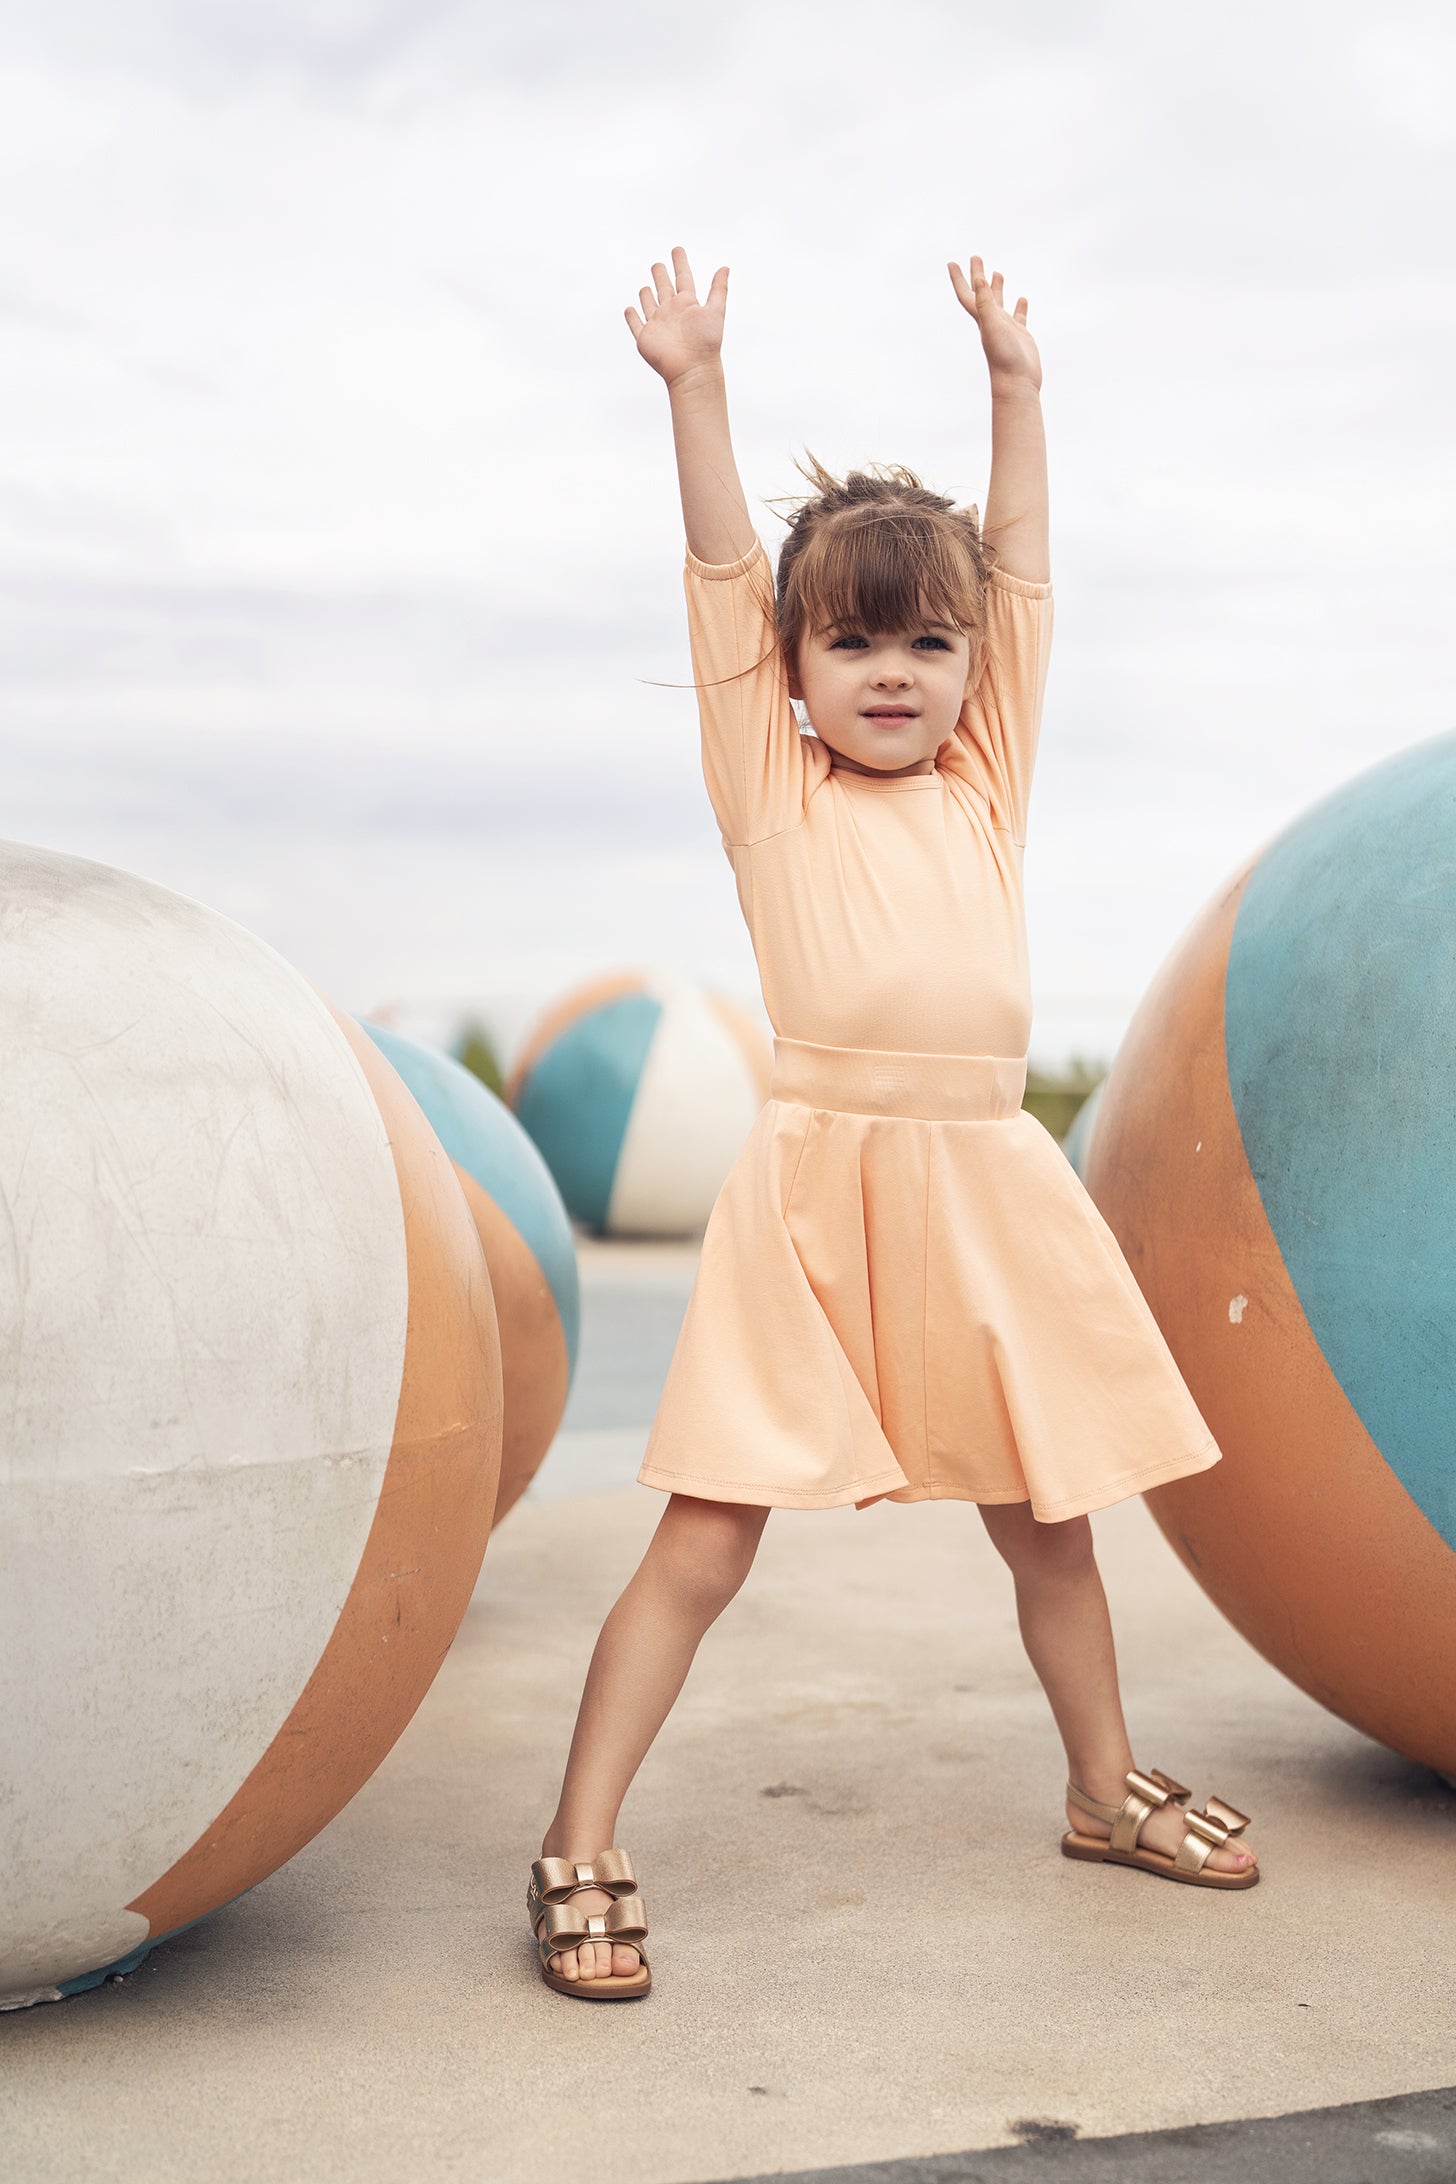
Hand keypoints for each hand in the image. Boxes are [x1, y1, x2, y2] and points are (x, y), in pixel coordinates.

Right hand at [625, 246, 728, 386]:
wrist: (692, 370)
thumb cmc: (707, 343)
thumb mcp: (716, 311)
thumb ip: (719, 289)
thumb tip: (725, 267)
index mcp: (687, 304)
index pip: (683, 277)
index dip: (680, 263)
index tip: (677, 249)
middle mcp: (672, 312)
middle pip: (664, 288)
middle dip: (660, 276)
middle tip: (657, 265)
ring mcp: (658, 325)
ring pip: (649, 305)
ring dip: (646, 295)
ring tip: (645, 287)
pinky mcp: (645, 338)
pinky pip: (636, 325)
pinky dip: (632, 317)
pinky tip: (630, 309)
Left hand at [948, 256, 1041, 392]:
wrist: (1017, 383)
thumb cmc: (1003, 357)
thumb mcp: (992, 324)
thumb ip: (984, 302)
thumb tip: (977, 278)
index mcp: (982, 318)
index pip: (967, 293)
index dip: (958, 278)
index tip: (951, 262)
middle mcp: (991, 321)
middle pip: (982, 293)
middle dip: (978, 275)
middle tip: (976, 257)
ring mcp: (1006, 328)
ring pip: (1000, 303)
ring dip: (997, 288)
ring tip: (997, 272)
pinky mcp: (1020, 335)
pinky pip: (1019, 316)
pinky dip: (1019, 306)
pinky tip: (1022, 299)